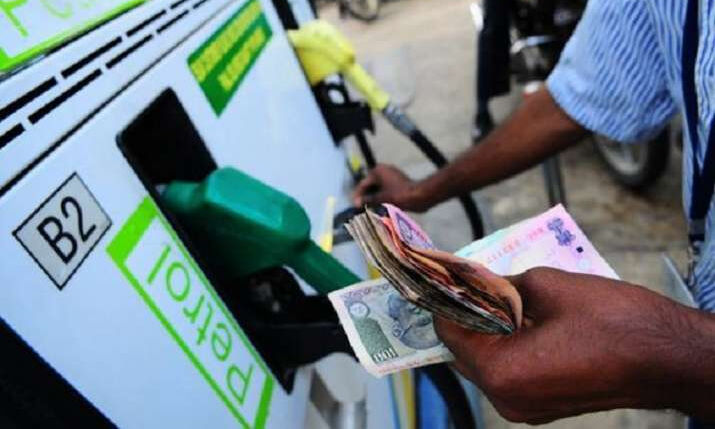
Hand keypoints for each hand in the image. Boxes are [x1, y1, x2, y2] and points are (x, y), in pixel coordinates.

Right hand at [352, 164, 426, 211]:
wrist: (419, 196)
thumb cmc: (399, 195)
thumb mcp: (380, 198)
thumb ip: (367, 200)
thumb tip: (356, 203)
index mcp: (377, 171)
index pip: (363, 183)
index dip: (358, 196)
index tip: (354, 206)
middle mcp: (383, 170)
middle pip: (370, 185)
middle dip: (365, 197)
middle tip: (360, 208)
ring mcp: (391, 176)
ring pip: (377, 188)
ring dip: (372, 198)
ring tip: (367, 209)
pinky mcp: (397, 182)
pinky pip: (385, 189)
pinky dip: (380, 197)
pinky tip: (377, 206)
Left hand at [435, 267, 711, 423]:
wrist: (668, 357)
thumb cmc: (613, 320)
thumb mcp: (548, 286)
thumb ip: (501, 285)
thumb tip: (477, 279)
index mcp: (502, 372)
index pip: (449, 332)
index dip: (445, 299)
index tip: (446, 275)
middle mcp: (506, 400)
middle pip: (464, 351)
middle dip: (465, 314)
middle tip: (468, 281)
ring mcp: (525, 409)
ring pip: (485, 363)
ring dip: (485, 330)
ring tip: (493, 294)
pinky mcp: (543, 407)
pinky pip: (508, 373)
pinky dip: (505, 346)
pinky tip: (516, 318)